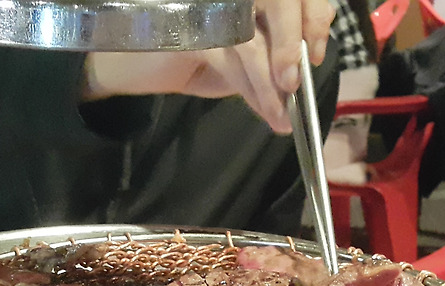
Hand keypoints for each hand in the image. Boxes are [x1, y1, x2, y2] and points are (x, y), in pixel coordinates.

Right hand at [83, 0, 334, 133]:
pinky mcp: (191, 29)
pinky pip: (233, 62)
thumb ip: (270, 51)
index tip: (318, 50)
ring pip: (253, 40)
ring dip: (272, 84)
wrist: (127, 63)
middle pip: (279, 1)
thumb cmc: (186, 53)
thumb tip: (306, 66)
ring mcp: (209, 6)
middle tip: (297, 83)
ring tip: (284, 115)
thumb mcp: (236, 53)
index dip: (314, 12)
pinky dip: (255, 92)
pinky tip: (270, 115)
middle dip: (294, 43)